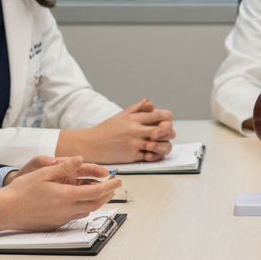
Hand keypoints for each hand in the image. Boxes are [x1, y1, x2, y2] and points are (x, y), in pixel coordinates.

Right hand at [0, 157, 121, 231]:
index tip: (118, 181)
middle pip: (95, 204)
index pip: (96, 192)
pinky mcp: (54, 225)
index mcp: (66, 196)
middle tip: (113, 187)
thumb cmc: (21, 191)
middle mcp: (66, 210)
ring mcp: (60, 220)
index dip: (110, 186)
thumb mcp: (43, 173)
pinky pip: (74, 217)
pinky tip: (77, 201)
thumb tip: (80, 160)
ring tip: (97, 192)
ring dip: (94, 202)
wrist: (4, 211)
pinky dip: (82, 208)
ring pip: (85, 212)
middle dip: (107, 195)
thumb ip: (64, 167)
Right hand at [58, 98, 175, 162]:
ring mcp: (135, 143)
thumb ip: (136, 108)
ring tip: (161, 144)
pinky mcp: (132, 156)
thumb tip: (149, 102)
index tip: (169, 119)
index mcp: (134, 118)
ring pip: (162, 145)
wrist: (91, 144)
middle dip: (169, 131)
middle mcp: (136, 130)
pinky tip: (152, 153)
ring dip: (164, 145)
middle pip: (165, 129)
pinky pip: (151, 156)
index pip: (160, 115)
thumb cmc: (106, 129)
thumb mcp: (121, 115)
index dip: (168, 116)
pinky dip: (155, 155)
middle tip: (166, 133)